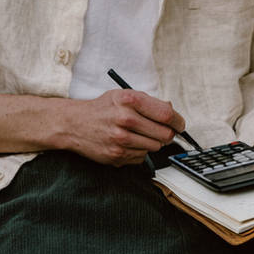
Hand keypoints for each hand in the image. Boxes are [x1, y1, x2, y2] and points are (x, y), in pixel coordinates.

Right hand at [63, 89, 185, 166]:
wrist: (74, 123)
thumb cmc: (102, 108)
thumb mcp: (123, 95)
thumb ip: (148, 102)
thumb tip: (172, 112)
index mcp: (129, 100)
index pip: (166, 114)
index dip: (178, 121)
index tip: (180, 124)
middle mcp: (125, 119)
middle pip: (164, 134)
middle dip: (167, 134)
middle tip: (162, 130)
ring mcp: (120, 140)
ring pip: (155, 147)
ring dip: (152, 142)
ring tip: (139, 134)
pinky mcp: (117, 156)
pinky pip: (142, 157)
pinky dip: (140, 151)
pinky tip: (128, 143)